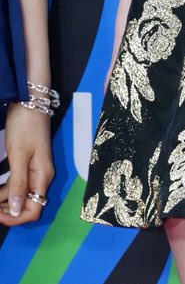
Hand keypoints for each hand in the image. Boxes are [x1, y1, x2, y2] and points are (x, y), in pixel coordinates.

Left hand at [0, 103, 53, 224]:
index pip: (34, 209)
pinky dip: (7, 190)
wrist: (31, 101)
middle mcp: (42, 176)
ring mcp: (36, 170)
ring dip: (5, 201)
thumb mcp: (19, 154)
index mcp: (43, 176)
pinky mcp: (29, 164)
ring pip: (22, 196)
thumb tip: (15, 210)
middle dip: (8, 211)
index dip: (16, 217)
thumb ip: (18, 183)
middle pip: (28, 205)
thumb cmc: (25, 126)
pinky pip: (19, 185)